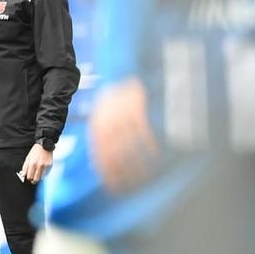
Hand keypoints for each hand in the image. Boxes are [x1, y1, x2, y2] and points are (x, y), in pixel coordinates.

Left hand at [19, 143, 52, 184]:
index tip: (29, 177)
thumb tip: (23, 175)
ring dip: (39, 177)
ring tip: (37, 175)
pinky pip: (46, 173)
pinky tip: (42, 171)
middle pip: (36, 179)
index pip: (29, 177)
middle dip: (33, 181)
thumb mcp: (28, 158)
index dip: (28, 178)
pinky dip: (44, 174)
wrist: (45, 145)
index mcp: (32, 164)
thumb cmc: (35, 151)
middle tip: (33, 180)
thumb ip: (25, 167)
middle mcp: (39, 165)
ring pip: (41, 177)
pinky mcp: (50, 165)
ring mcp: (45, 166)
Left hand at [89, 78, 159, 194]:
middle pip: (112, 154)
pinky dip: (150, 146)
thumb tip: (112, 162)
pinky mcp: (138, 108)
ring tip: (145, 177)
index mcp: (98, 124)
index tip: (114, 187)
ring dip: (136, 164)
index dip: (108, 173)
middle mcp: (107, 120)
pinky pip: (144, 133)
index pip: (100, 155)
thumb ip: (110, 136)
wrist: (131, 65)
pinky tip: (155, 155)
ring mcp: (123, 114)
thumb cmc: (124, 94)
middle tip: (129, 188)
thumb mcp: (111, 114)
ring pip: (128, 147)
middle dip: (121, 173)